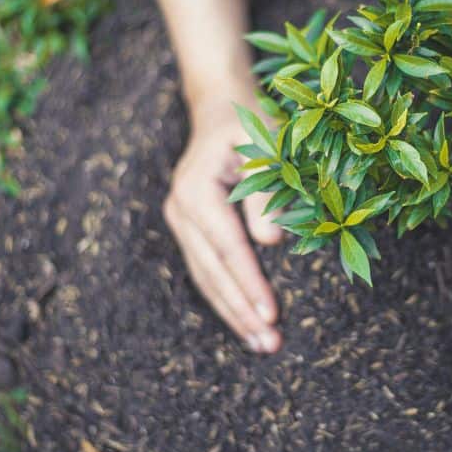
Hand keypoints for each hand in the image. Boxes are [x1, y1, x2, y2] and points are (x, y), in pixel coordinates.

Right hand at [162, 98, 283, 352]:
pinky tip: (245, 322)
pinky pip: (206, 270)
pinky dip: (225, 298)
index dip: (249, 283)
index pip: (227, 248)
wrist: (220, 107)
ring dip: (233, 313)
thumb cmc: (252, 123)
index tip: (271, 315)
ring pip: (205, 277)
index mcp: (197, 190)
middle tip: (269, 344)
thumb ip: (267, 192)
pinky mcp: (189, 228)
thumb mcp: (267, 146)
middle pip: (212, 271)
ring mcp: (180, 221)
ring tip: (261, 344)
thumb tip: (271, 242)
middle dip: (241, 311)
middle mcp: (180, 209)